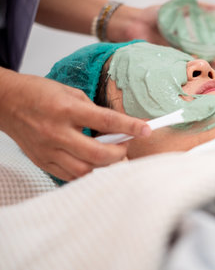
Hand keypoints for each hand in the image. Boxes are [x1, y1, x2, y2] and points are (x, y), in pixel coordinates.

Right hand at [0, 70, 151, 180]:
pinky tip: (92, 162)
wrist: (6, 102)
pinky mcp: (43, 161)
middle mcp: (57, 132)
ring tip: (109, 155)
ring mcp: (48, 150)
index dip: (131, 126)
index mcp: (66, 109)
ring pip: (85, 170)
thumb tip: (119, 128)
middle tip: (125, 147)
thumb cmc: (40, 94)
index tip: (147, 130)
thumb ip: (95, 112)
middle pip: (98, 154)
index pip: (107, 121)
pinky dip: (87, 172)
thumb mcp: (71, 93)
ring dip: (104, 166)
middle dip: (120, 153)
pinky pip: (70, 176)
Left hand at [108, 5, 214, 68]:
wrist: (131, 24)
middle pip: (204, 62)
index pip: (209, 48)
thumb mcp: (177, 10)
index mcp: (188, 41)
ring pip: (192, 69)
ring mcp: (174, 61)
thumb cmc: (153, 16)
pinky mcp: (165, 67)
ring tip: (209, 66)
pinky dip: (186, 71)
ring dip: (202, 70)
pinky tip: (192, 68)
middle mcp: (183, 53)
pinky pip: (178, 72)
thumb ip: (195, 9)